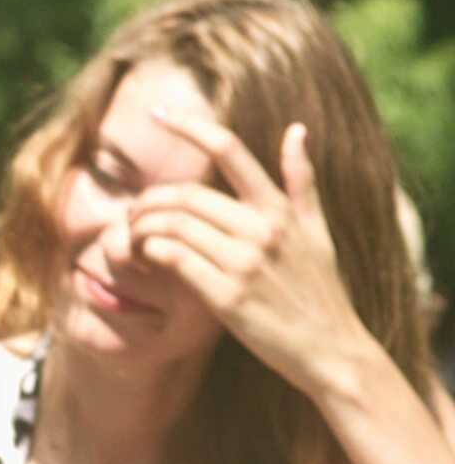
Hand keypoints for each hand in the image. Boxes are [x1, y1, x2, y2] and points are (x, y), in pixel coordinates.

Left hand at [132, 110, 366, 394]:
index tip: (157, 113)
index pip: (229, 150)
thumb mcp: (317, 232)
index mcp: (278, 209)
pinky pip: (172, 258)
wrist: (331, 349)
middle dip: (148, 200)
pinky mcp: (226, 296)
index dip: (189, 126)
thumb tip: (296, 130)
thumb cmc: (320, 291)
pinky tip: (145, 260)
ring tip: (134, 240)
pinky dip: (149, 253)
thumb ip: (301, 182)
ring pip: (172, 225)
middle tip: (132, 215)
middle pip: (185, 194)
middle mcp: (261, 229)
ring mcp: (244, 262)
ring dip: (142, 229)